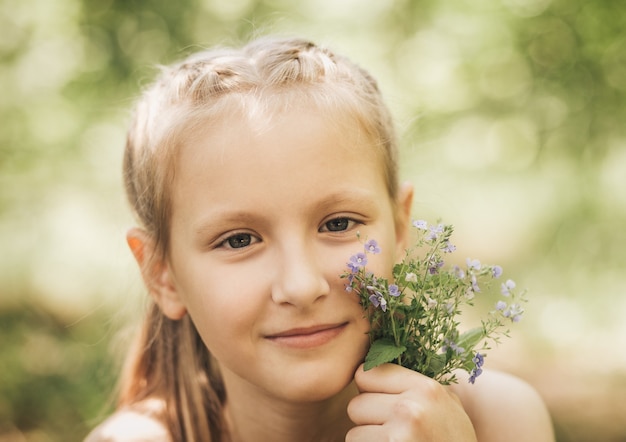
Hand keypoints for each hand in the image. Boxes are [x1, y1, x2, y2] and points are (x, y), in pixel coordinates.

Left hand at [346, 363, 476, 440]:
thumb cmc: (454, 441)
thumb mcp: (448, 405)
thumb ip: (417, 383)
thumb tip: (379, 356)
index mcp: (425, 388)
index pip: (367, 373)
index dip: (369, 390)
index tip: (381, 402)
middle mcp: (411, 408)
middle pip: (356, 404)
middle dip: (368, 420)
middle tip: (391, 430)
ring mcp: (399, 434)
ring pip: (353, 433)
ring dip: (368, 441)